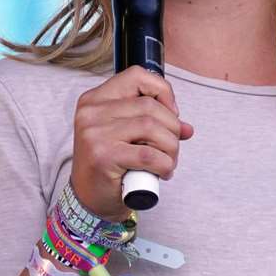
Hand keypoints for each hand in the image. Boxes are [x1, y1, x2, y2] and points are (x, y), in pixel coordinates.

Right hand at [70, 66, 193, 220]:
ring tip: (168, 161)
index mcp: (95, 99)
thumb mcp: (126, 136)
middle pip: (150, 106)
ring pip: (152, 128)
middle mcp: (92, 112)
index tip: (172, 113)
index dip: (162, 91)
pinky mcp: (104, 156)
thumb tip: (187, 128)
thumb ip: (153, 123)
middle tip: (171, 147)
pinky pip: (149, 154)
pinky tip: (163, 172)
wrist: (89, 200)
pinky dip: (164, 164)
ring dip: (170, 147)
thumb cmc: (109, 166)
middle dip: (172, 128)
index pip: (136, 76)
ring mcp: (95, 133)